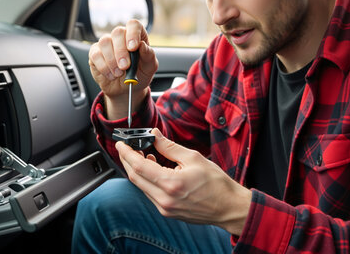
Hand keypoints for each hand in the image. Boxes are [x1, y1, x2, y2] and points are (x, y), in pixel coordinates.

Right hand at [88, 19, 157, 119]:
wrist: (125, 90)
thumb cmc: (139, 75)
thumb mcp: (149, 68)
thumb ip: (149, 55)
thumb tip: (142, 45)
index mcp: (136, 36)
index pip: (133, 24)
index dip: (133, 33)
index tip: (133, 47)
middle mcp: (121, 37)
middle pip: (117, 32)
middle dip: (121, 51)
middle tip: (125, 66)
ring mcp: (107, 44)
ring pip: (105, 42)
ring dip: (112, 61)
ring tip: (119, 74)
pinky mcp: (95, 53)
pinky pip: (95, 55)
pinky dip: (104, 67)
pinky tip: (111, 75)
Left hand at [116, 128, 251, 234]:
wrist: (228, 207)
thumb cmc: (217, 184)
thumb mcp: (193, 158)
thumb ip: (169, 147)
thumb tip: (154, 135)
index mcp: (170, 184)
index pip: (138, 166)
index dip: (126, 153)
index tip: (121, 144)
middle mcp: (164, 199)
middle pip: (135, 177)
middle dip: (128, 160)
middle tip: (128, 147)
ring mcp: (164, 208)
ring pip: (141, 186)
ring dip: (138, 170)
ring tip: (145, 155)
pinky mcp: (167, 212)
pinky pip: (149, 193)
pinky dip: (147, 179)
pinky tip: (154, 168)